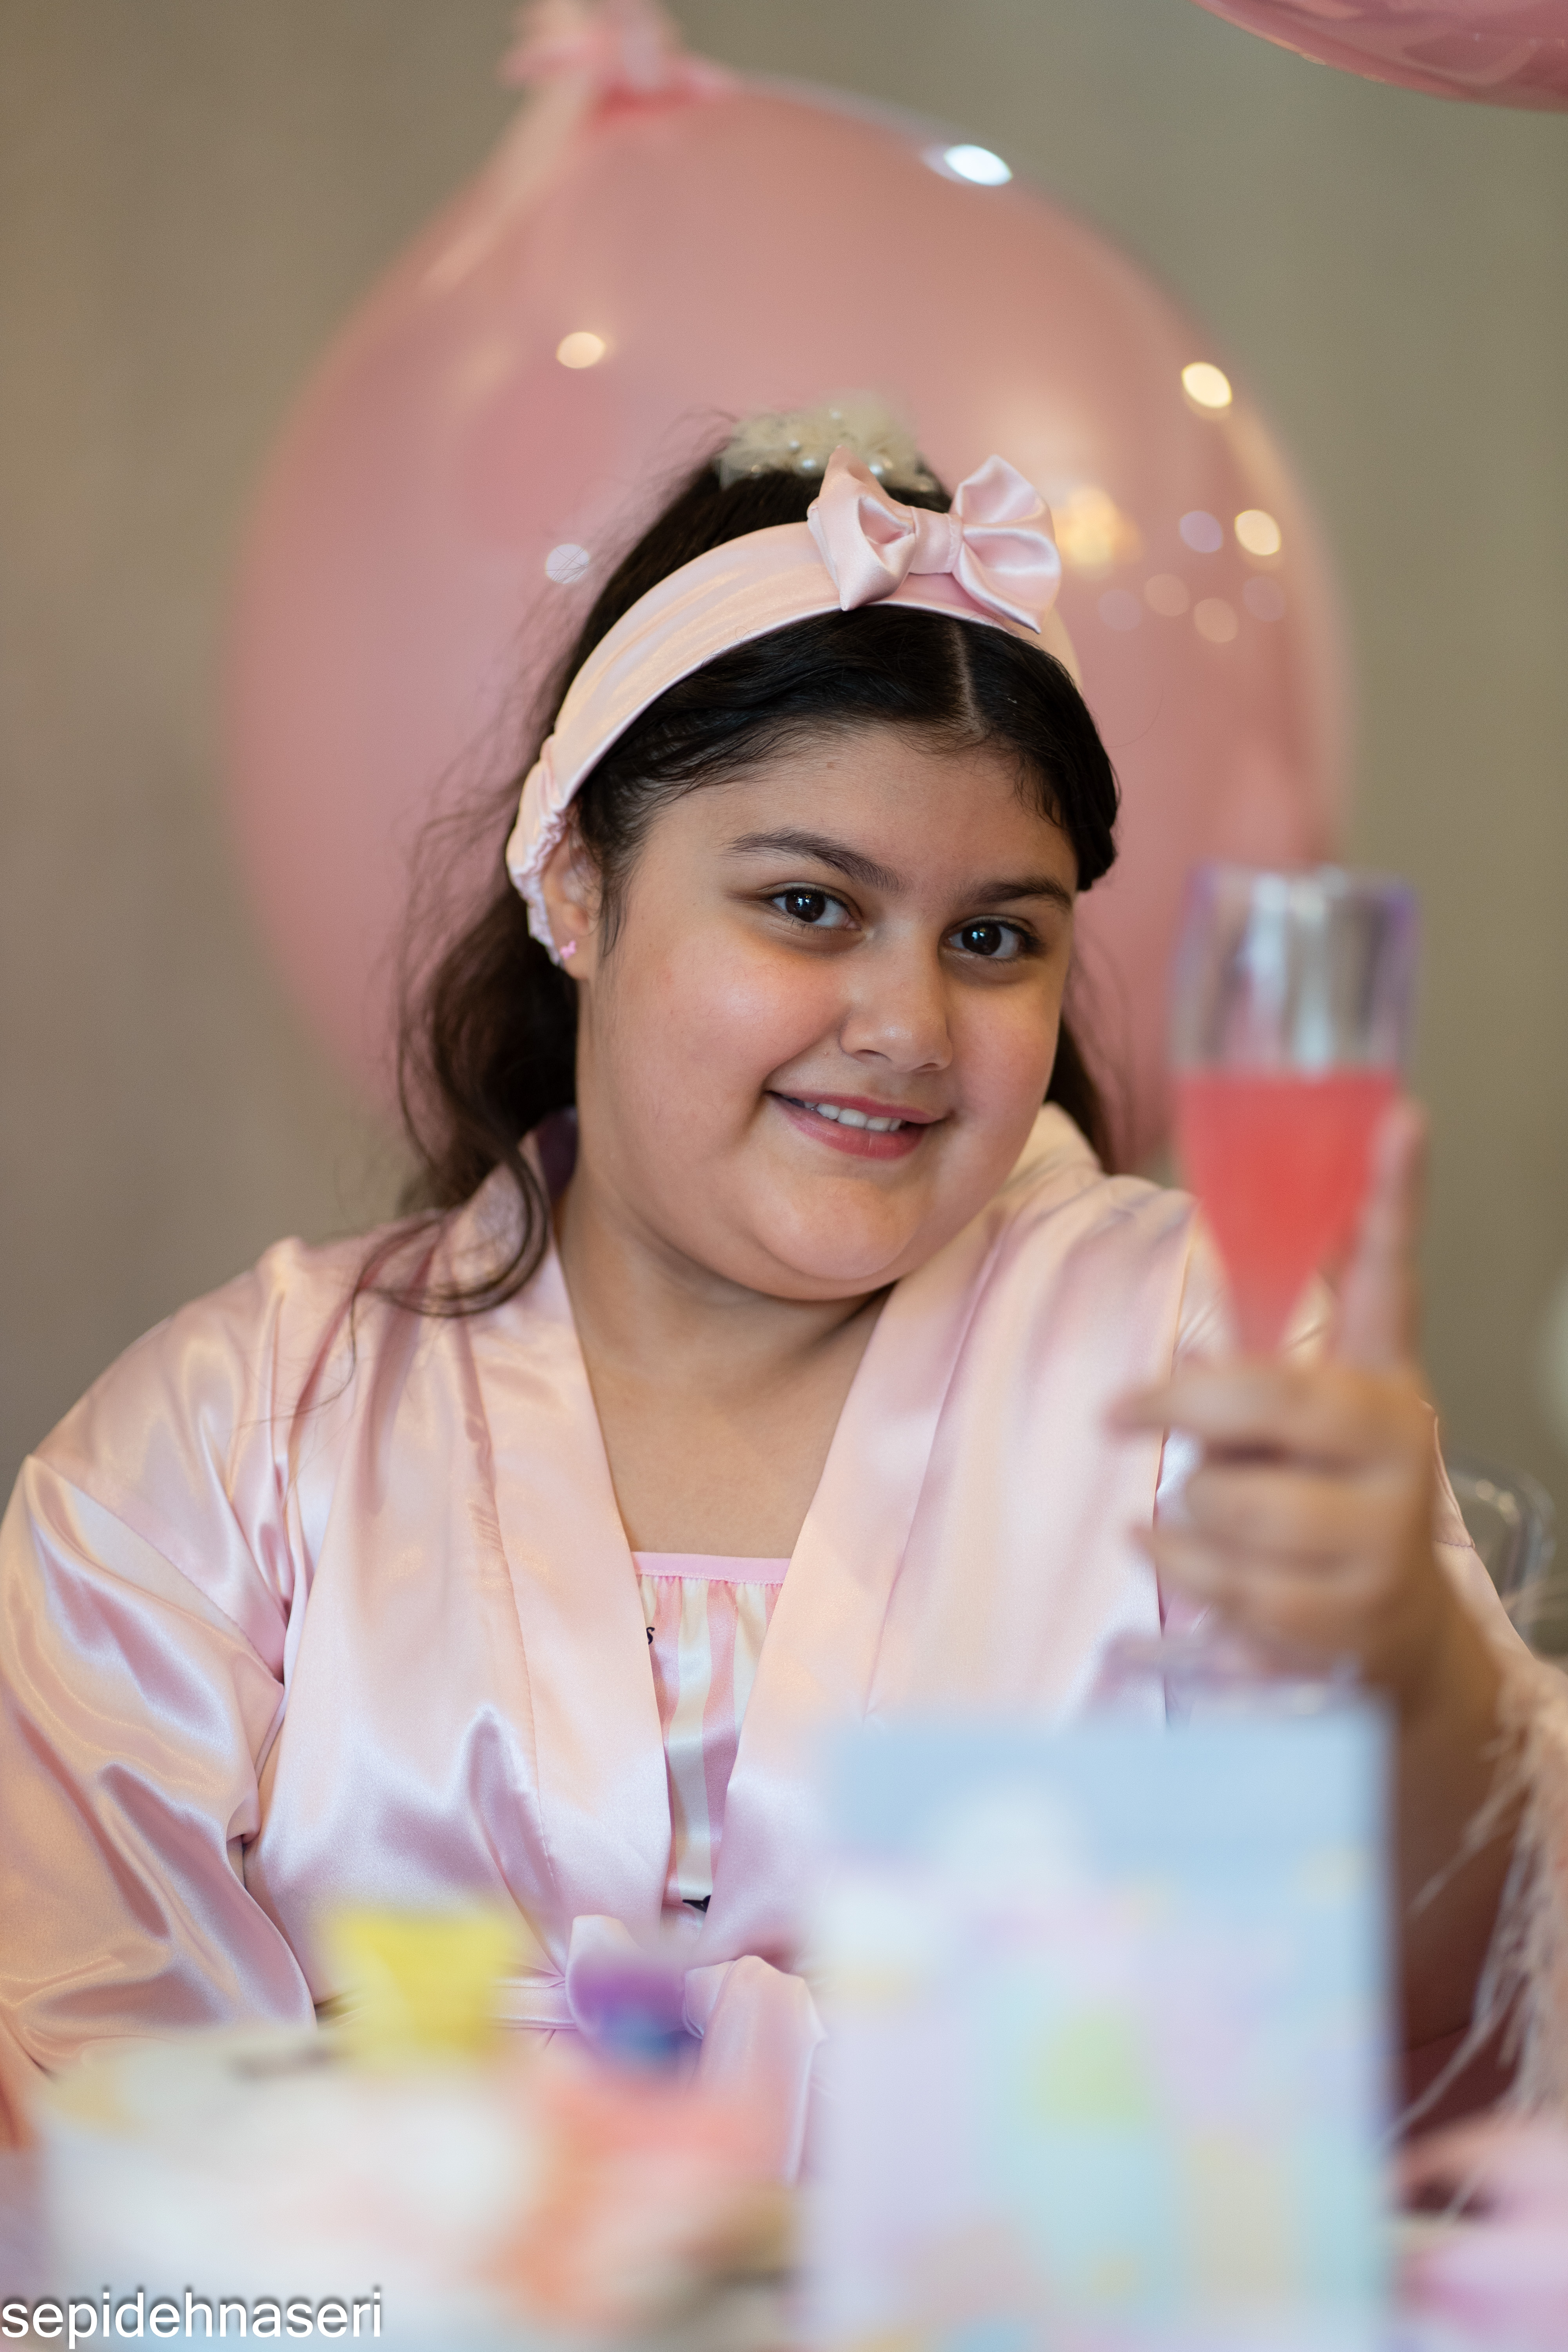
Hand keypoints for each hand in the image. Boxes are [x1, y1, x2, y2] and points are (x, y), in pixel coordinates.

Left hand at [1113, 1101, 1460, 1709]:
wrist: (1391, 1640)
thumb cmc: (1321, 1505)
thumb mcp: (1300, 1428)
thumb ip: (1257, 1367)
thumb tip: (1197, 1319)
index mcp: (1384, 1383)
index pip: (1392, 1278)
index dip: (1395, 1197)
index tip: (1401, 1114)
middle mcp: (1398, 1447)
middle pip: (1271, 1398)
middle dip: (1179, 1403)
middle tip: (1117, 1408)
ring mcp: (1380, 1536)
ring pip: (1228, 1498)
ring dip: (1188, 1508)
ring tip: (1210, 1515)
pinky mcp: (1342, 1614)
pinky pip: (1218, 1577)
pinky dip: (1177, 1566)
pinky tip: (1184, 1560)